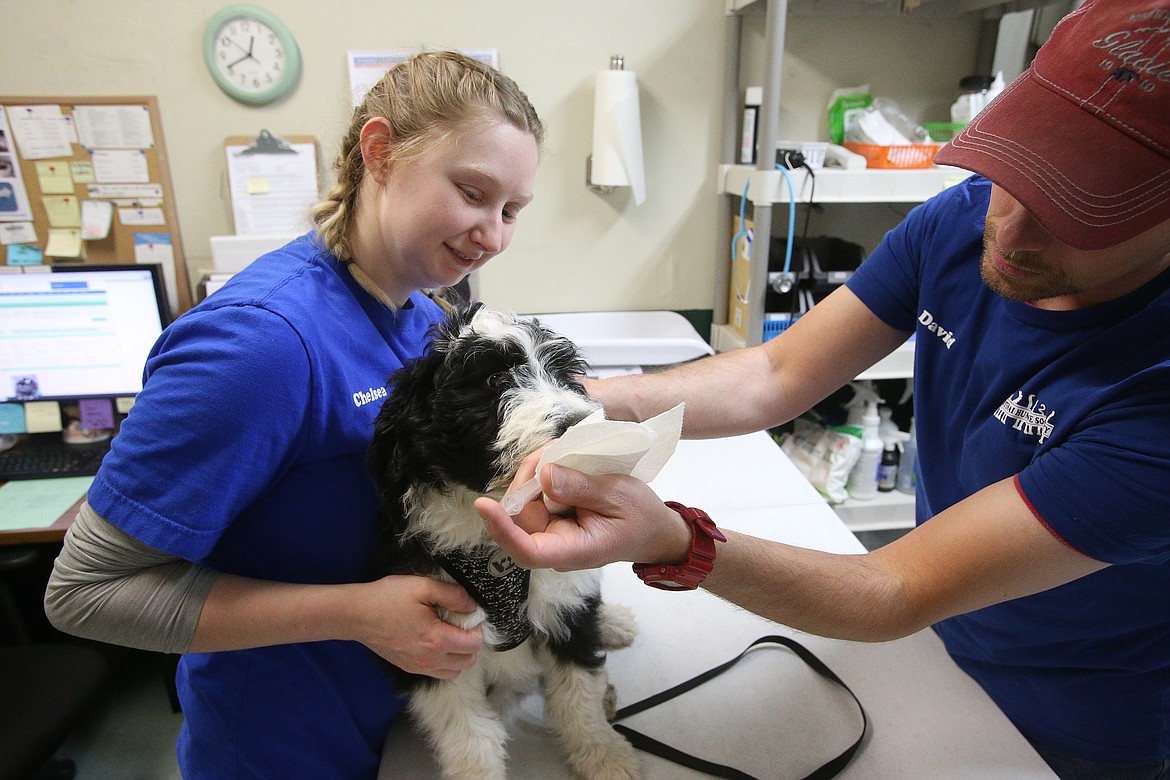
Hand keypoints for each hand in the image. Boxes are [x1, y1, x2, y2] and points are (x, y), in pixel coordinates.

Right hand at [357, 575, 482, 678]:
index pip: (474, 645)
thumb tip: (473, 605)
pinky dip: (445, 662)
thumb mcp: (423, 586)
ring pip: (454, 671)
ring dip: (459, 655)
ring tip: (450, 634)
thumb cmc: (388, 598)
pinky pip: (438, 673)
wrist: (356, 615)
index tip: (469, 615)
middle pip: (468, 661)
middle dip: (471, 643)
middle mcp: (430, 660)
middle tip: (460, 623)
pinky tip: (436, 643)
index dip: (478, 628)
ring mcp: (418, 667)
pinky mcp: (409, 668)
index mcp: (437, 640)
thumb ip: (454, 595)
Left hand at [476, 452, 690, 570]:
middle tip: (550, 450)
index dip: (502, 529)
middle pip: (519, 518)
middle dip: (525, 480)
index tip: (485, 505)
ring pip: (523, 503)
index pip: (528, 550)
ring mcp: (551, 533)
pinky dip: (540, 475)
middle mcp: (554, 546)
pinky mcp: (551, 519)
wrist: (653, 530)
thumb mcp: (619, 496)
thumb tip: (545, 476)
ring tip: (557, 449)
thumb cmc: (641, 518)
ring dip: (533, 474)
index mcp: (572, 551)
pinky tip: (556, 458)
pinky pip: (535, 498)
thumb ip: (581, 488)